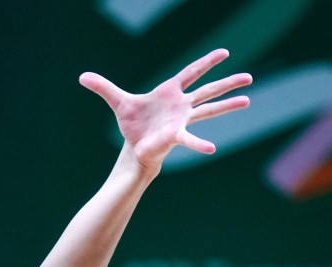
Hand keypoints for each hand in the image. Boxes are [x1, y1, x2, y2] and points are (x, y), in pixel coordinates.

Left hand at [80, 48, 251, 172]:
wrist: (135, 148)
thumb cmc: (133, 125)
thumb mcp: (117, 102)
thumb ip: (103, 87)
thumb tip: (82, 76)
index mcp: (170, 92)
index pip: (192, 72)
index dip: (207, 62)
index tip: (225, 53)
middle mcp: (182, 105)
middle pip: (209, 89)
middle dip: (228, 82)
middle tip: (250, 77)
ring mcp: (182, 120)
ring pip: (209, 109)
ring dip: (228, 105)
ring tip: (248, 100)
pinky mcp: (176, 135)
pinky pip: (190, 139)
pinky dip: (198, 144)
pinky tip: (211, 149)